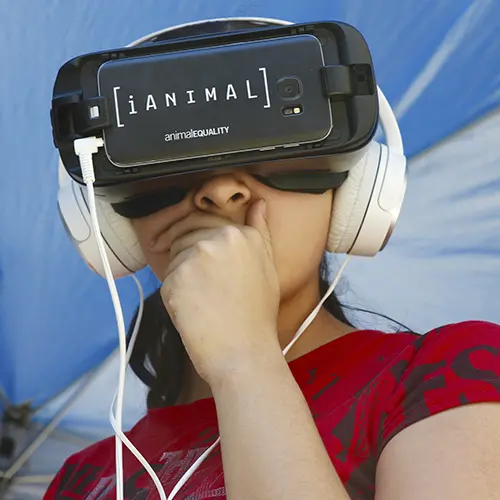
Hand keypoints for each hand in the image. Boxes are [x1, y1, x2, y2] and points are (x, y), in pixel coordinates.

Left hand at [160, 199, 281, 385]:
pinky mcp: (174, 279)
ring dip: (181, 275)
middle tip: (197, 283)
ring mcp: (194, 258)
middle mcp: (216, 240)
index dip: (196, 237)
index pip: (203, 221)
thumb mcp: (266, 266)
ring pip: (174, 258)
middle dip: (185, 254)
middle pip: (184, 235)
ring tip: (202, 300)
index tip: (193, 252)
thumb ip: (259, 230)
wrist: (243, 352)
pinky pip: (166, 280)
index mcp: (239, 234)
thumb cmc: (258, 314)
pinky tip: (194, 311)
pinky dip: (175, 295)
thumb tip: (258, 203)